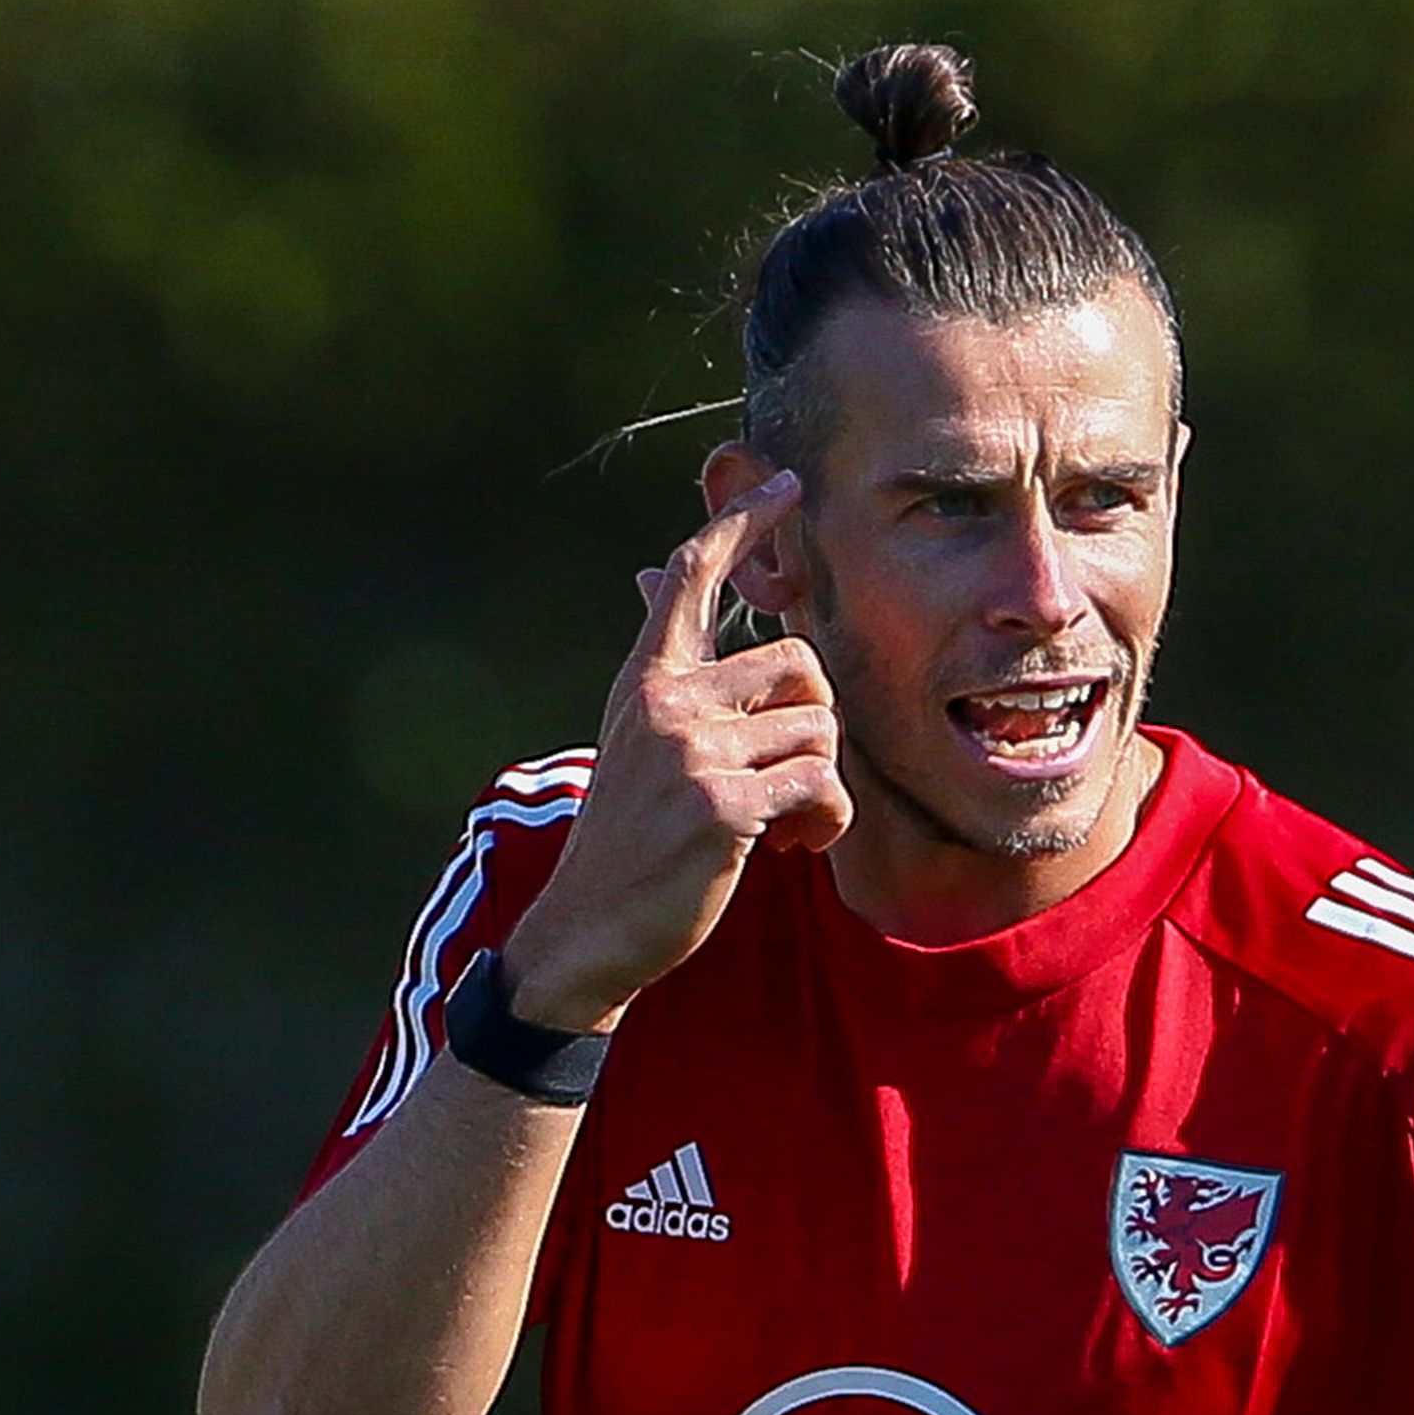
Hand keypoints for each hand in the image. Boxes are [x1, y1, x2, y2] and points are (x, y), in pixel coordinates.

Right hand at [502, 471, 851, 1031]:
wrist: (588, 931)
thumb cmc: (626, 837)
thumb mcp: (634, 735)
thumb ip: (666, 664)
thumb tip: (654, 573)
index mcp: (645, 680)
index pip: (692, 574)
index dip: (742, 520)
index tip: (786, 483)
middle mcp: (665, 702)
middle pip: (799, 661)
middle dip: (816, 721)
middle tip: (788, 777)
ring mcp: (691, 753)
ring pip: (820, 725)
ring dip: (823, 780)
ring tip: (787, 821)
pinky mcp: (721, 808)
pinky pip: (821, 783)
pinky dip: (825, 819)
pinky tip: (793, 846)